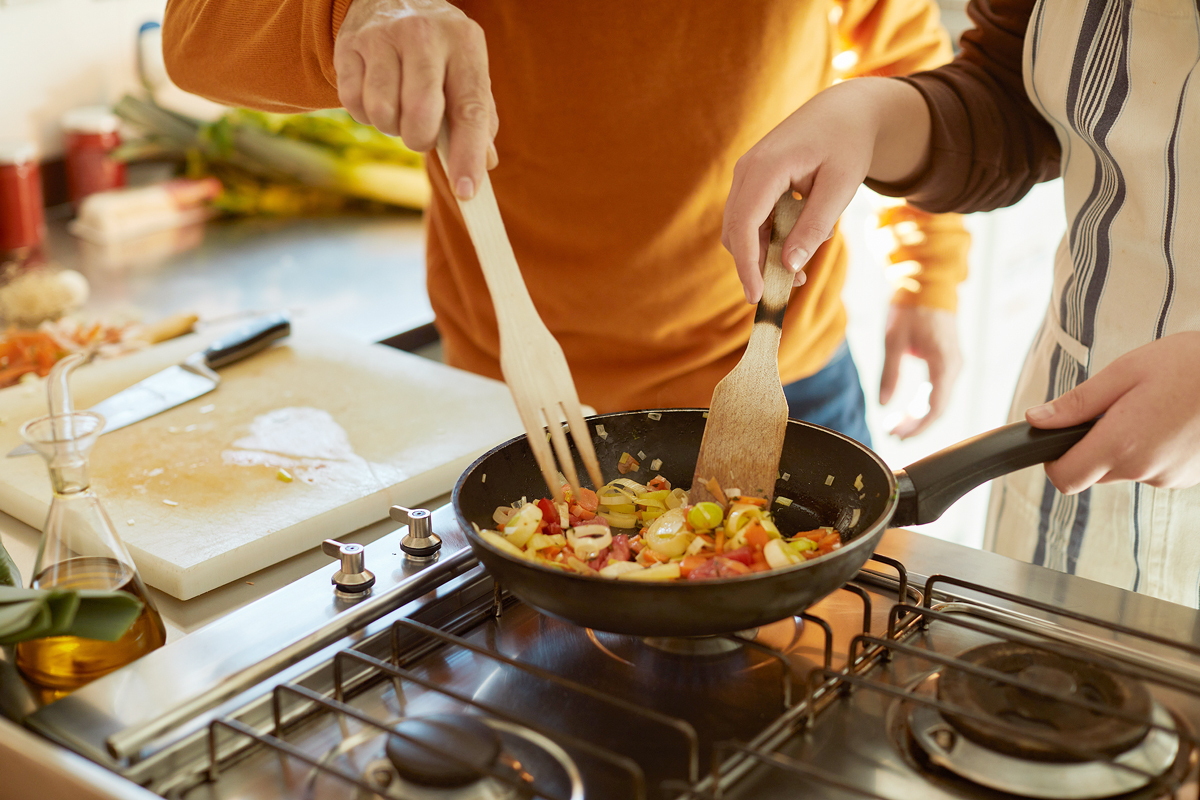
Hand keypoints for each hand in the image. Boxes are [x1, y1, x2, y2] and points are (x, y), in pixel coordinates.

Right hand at [333, 0, 498, 198]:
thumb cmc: (438, 50)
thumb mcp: (467, 70)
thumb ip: (480, 117)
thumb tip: (486, 163)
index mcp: (464, 42)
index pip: (470, 108)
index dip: (469, 155)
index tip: (467, 191)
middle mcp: (424, 35)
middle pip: (421, 114)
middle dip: (420, 140)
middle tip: (421, 133)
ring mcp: (382, 38)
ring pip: (384, 114)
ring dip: (392, 127)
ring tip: (399, 107)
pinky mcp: (348, 46)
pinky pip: (355, 106)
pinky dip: (366, 115)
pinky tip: (377, 94)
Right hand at [722, 78, 930, 302]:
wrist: (844, 111)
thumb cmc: (847, 144)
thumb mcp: (840, 187)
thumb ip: (813, 226)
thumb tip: (790, 266)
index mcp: (766, 167)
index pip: (745, 225)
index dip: (747, 264)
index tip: (758, 295)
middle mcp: (747, 169)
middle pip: (736, 231)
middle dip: (756, 264)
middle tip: (791, 286)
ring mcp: (746, 174)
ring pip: (740, 227)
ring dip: (763, 252)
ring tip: (800, 261)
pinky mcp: (753, 180)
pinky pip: (750, 218)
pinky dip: (767, 237)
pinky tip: (796, 240)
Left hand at [880, 305, 960, 438]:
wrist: (928, 284)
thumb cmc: (910, 309)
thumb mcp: (893, 340)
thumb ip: (889, 374)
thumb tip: (883, 404)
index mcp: (943, 362)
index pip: (935, 406)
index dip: (918, 426)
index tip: (898, 435)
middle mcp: (954, 366)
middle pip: (937, 407)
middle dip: (914, 425)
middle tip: (891, 434)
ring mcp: (953, 364)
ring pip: (938, 401)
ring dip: (917, 416)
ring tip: (894, 427)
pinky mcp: (947, 362)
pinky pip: (938, 390)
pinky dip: (922, 404)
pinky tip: (905, 413)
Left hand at [1026, 332, 1199, 493]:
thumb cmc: (1191, 364)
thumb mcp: (1124, 372)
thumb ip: (1078, 402)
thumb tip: (1037, 419)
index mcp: (1121, 444)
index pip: (1066, 478)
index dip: (1054, 460)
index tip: (1056, 439)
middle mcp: (1144, 470)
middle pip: (1094, 471)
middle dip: (1093, 444)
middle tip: (1116, 406)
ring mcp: (1170, 477)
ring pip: (1126, 468)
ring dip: (1126, 443)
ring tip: (1153, 406)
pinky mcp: (1189, 477)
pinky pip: (1155, 468)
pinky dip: (1154, 447)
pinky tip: (1173, 418)